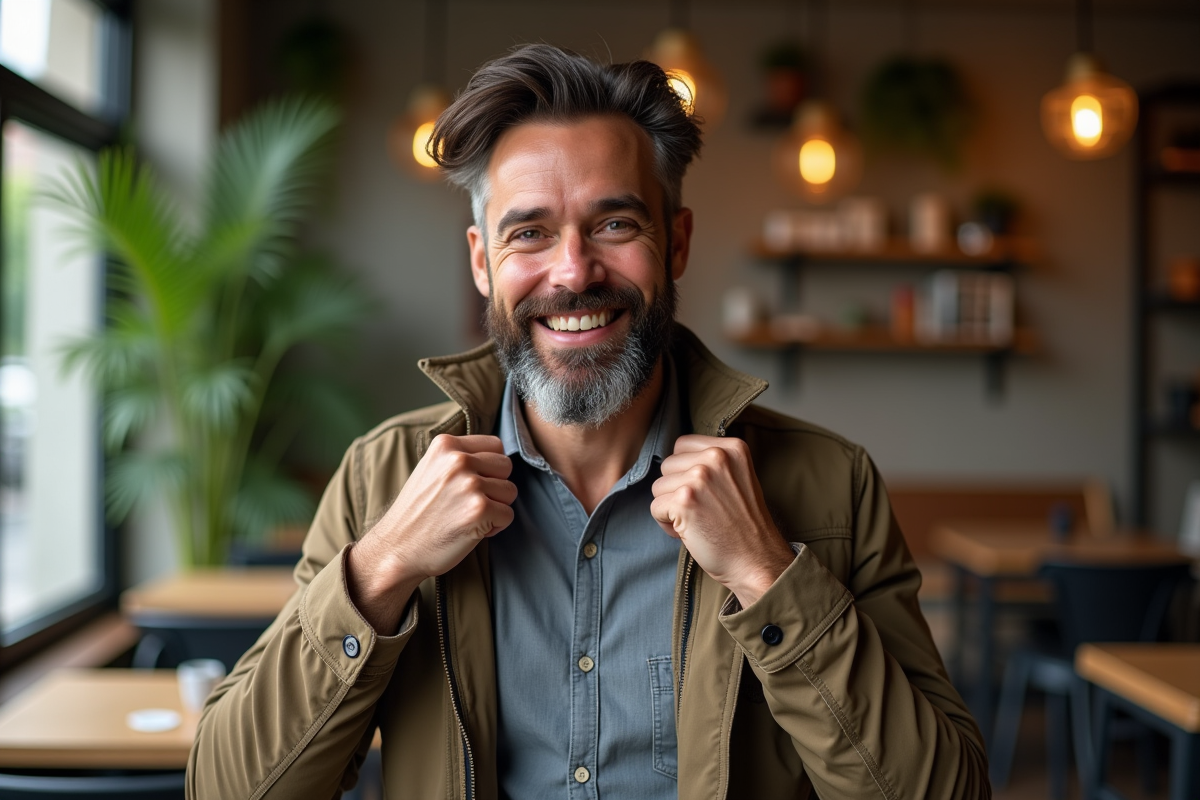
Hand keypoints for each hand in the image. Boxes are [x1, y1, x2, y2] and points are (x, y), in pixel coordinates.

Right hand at [347, 434, 515, 632]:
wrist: (396, 548)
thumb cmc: (417, 513)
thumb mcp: (431, 469)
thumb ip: (460, 458)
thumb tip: (497, 456)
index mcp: (446, 445)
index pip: (495, 446)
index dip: (489, 468)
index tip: (472, 483)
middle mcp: (458, 460)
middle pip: (506, 466)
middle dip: (495, 487)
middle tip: (469, 503)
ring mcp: (469, 484)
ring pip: (510, 491)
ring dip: (496, 508)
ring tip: (467, 516)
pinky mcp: (479, 510)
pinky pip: (508, 515)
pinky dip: (494, 527)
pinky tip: (470, 530)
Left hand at [650, 435, 793, 607]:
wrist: (757, 561)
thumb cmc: (744, 526)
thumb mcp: (737, 478)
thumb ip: (712, 462)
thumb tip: (674, 460)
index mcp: (732, 448)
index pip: (682, 445)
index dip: (685, 471)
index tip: (703, 492)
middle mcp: (716, 457)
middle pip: (668, 465)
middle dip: (676, 489)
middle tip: (700, 510)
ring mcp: (700, 477)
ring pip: (658, 487)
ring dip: (670, 508)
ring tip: (695, 521)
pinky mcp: (684, 501)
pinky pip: (655, 508)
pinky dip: (666, 524)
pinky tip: (689, 532)